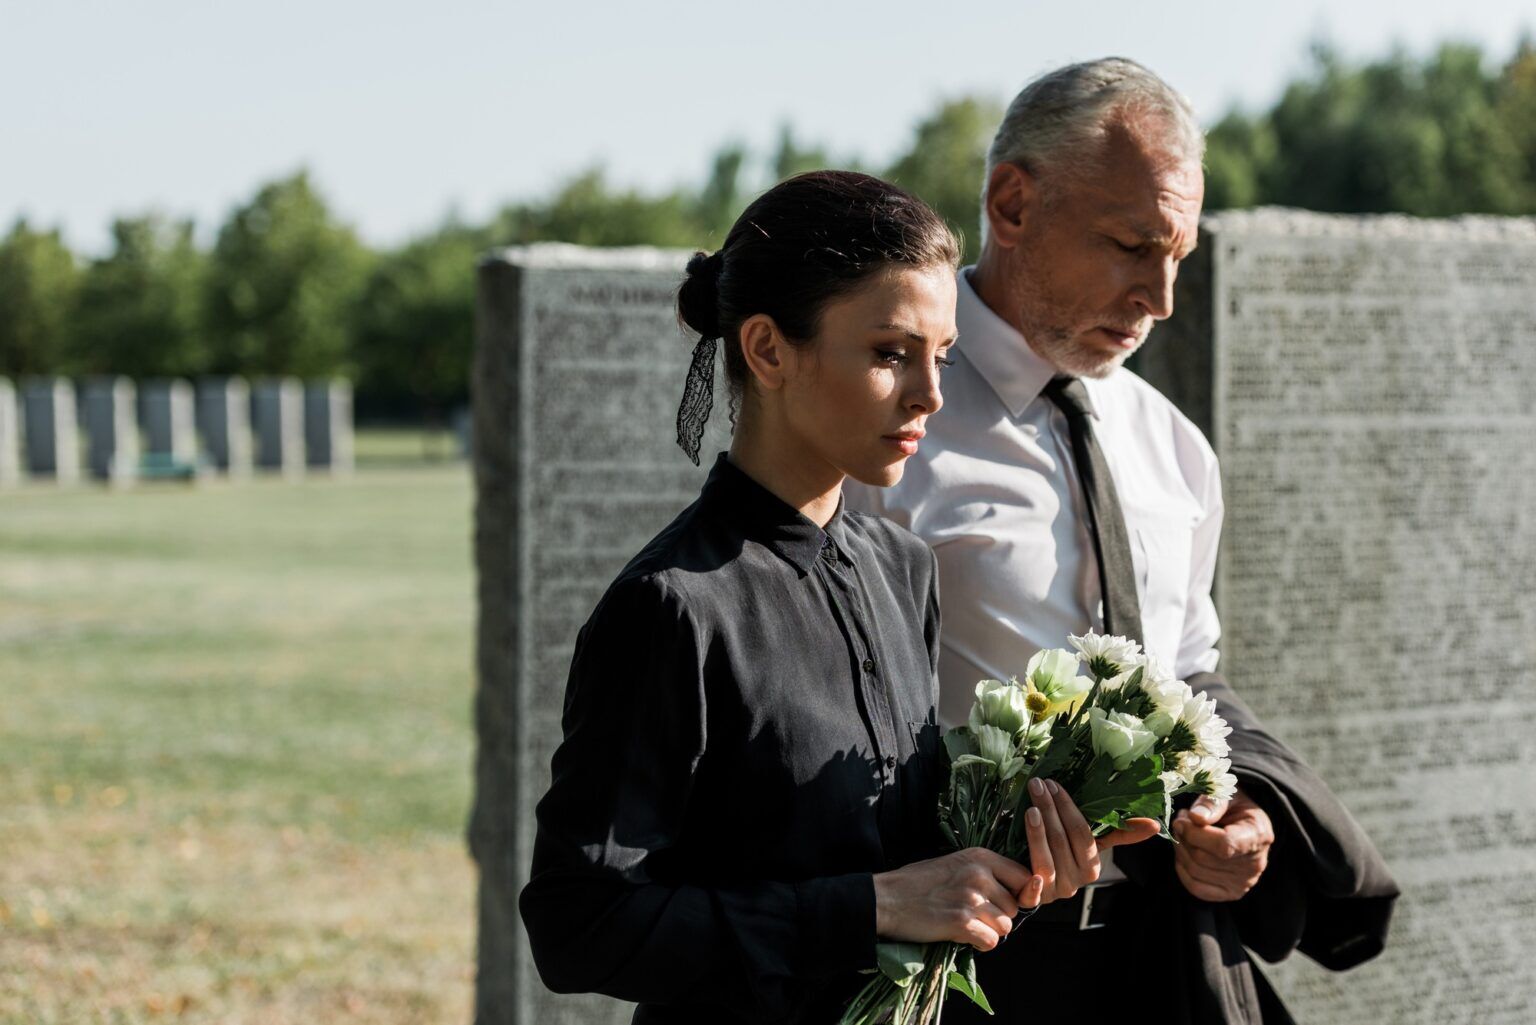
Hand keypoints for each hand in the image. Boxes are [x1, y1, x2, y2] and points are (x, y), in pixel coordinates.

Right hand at [874, 847, 1041, 950]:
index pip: (1024, 876)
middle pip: (1015, 908)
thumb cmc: (918, 883)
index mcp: (980, 856)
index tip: (1003, 903)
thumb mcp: (955, 864)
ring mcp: (971, 898)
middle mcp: (979, 874)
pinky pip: (991, 942)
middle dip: (998, 917)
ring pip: (1005, 927)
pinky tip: (962, 936)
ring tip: (966, 925)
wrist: (886, 899)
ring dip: (988, 931)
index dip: (1018, 894)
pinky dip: (979, 944)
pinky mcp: (962, 922)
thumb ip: (984, 873)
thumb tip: (1017, 892)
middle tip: (973, 915)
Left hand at [1023, 777, 1159, 904]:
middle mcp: (1074, 882)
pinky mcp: (1032, 900)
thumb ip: (1118, 833)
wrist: (1026, 881)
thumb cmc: (1058, 854)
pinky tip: (1030, 874)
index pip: (1082, 834)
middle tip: (1037, 785)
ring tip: (1030, 808)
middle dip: (1049, 811)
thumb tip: (1156, 825)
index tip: (1054, 785)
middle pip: (1062, 842)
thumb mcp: (1085, 843)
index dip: (1068, 809)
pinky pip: (1033, 895)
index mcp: (1091, 868)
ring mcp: (1053, 892)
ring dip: (1037, 834)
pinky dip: (1032, 885)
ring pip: (1046, 861)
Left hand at [1173, 788, 1273, 901]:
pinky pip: (1196, 887)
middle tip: (1180, 821)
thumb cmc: (1234, 806)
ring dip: (1180, 850)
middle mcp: (1255, 864)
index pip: (1223, 844)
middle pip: (1204, 858)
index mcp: (1258, 835)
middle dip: (1184, 838)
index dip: (1195, 833)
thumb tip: (1195, 817)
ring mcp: (1244, 882)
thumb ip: (1212, 802)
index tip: (1182, 818)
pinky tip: (1184, 852)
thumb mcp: (1226, 794)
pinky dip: (1182, 869)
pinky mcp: (1231, 892)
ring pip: (1196, 871)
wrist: (1244, 824)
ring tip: (1183, 833)